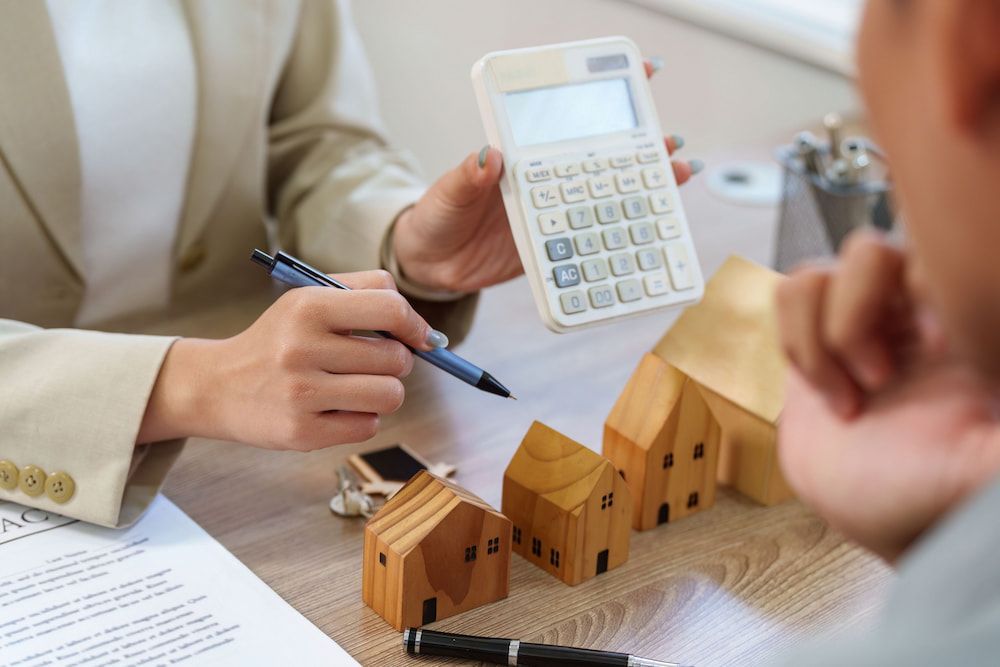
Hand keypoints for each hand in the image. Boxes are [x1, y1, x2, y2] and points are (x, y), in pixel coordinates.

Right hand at [138, 271, 438, 450]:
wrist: (218, 386)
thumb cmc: (278, 341)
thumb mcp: (310, 300)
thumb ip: (366, 294)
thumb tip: (424, 330)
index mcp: (308, 307)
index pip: (390, 309)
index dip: (415, 325)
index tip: (419, 337)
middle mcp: (301, 348)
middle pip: (396, 358)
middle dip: (396, 362)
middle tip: (371, 362)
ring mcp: (301, 393)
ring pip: (389, 395)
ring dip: (383, 392)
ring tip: (358, 386)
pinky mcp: (302, 432)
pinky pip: (368, 426)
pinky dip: (362, 418)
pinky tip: (337, 408)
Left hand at [392, 59, 702, 292]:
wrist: (432, 265)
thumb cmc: (437, 217)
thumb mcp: (447, 192)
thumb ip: (468, 177)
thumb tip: (487, 157)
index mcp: (523, 158)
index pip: (565, 120)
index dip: (602, 94)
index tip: (642, 72)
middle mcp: (546, 183)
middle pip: (601, 159)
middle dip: (641, 146)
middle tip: (671, 140)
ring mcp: (555, 216)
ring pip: (607, 197)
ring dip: (645, 187)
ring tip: (678, 173)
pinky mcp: (557, 249)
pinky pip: (594, 240)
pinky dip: (624, 235)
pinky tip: (652, 231)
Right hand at [776, 230, 999, 561]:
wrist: (874, 513)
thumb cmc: (933, 494)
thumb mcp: (981, 467)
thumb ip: (994, 444)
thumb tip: (991, 419)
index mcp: (960, 322)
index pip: (936, 256)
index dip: (926, 289)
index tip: (937, 350)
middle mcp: (909, 309)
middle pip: (870, 250)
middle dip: (856, 320)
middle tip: (878, 380)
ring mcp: (857, 319)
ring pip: (818, 272)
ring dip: (821, 342)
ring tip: (848, 394)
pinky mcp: (812, 334)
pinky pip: (788, 296)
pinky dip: (795, 345)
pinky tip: (823, 388)